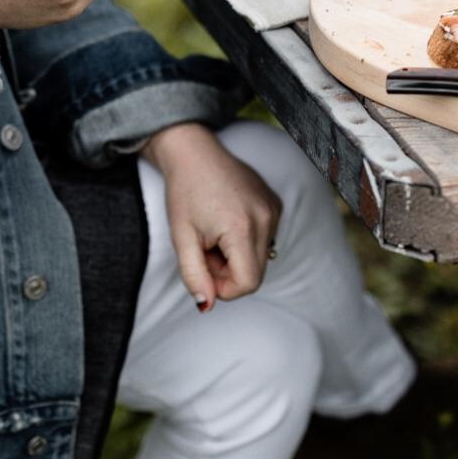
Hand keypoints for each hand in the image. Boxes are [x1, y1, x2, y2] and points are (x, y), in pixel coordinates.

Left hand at [143, 123, 281, 312]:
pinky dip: (245, 239)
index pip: (248, 283)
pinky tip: (226, 220)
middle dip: (229, 271)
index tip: (203, 268)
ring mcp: (274, 209)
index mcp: (242, 228)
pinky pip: (265, 237)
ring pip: (260, 256)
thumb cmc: (184, 193)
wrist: (194, 153)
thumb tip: (206, 305)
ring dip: (236, 255)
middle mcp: (266, 218)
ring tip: (214, 233)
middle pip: (256, 272)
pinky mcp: (275, 203)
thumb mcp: (181, 238)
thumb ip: (193, 276)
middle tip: (205, 248)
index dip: (224, 287)